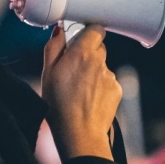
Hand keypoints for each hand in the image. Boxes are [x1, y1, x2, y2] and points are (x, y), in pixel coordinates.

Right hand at [41, 24, 121, 159]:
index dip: (86, 33)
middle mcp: (100, 61)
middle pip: (98, 47)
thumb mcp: (47, 74)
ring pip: (101, 65)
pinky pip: (107, 80)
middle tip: (72, 68)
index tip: (76, 40)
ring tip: (78, 89)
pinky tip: (88, 98)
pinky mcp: (117, 89)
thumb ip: (54, 47)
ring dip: (92, 71)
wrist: (80, 134)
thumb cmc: (59, 106)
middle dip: (86, 53)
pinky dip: (99, 85)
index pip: (95, 29)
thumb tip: (60, 31)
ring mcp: (110, 76)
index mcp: (82, 53)